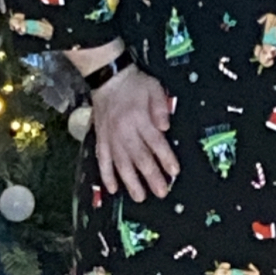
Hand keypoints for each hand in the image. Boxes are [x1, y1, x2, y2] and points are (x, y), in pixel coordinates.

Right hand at [91, 66, 180, 202]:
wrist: (108, 78)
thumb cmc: (134, 84)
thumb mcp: (154, 88)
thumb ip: (160, 108)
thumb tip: (165, 127)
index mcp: (139, 118)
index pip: (155, 142)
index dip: (165, 158)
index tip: (174, 172)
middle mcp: (124, 130)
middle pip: (139, 157)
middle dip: (151, 176)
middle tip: (161, 191)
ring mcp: (110, 137)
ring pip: (121, 163)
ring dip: (130, 182)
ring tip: (140, 196)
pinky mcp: (101, 138)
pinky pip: (102, 160)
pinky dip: (106, 175)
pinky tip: (113, 189)